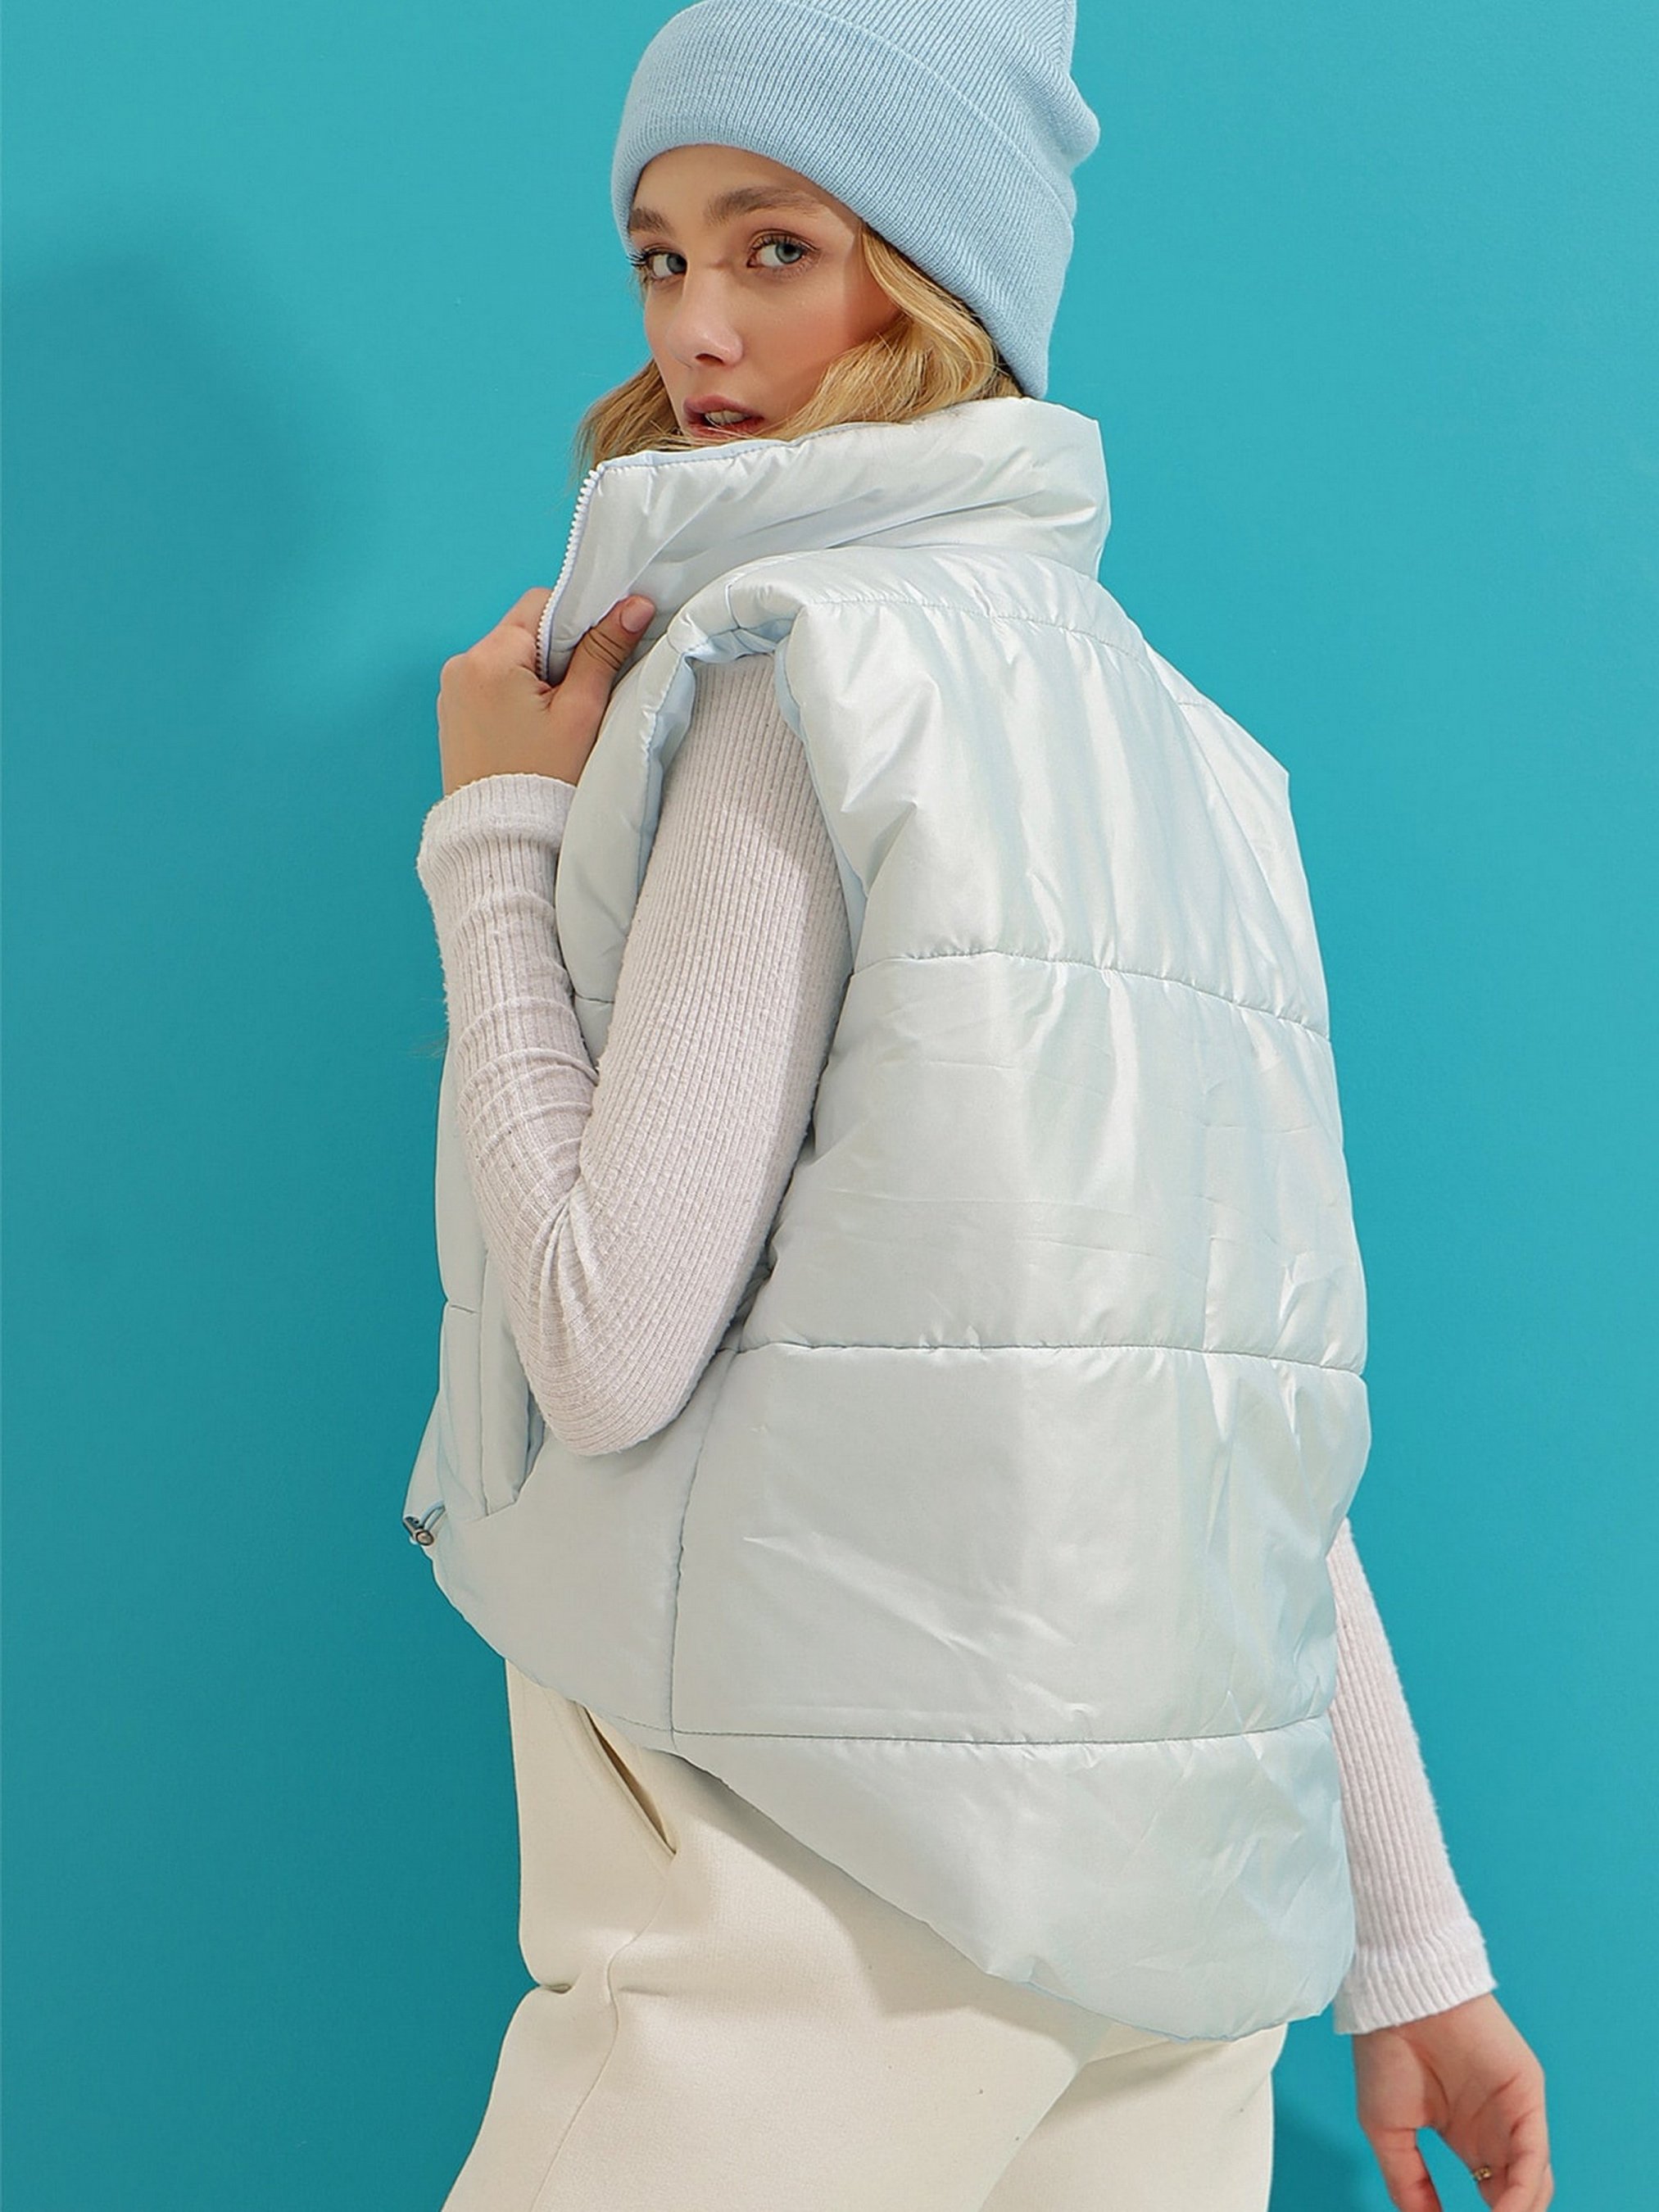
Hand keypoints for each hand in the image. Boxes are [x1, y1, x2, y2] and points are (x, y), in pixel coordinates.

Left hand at [436, 587, 655, 797]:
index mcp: (490, 659)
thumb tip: (634, 606)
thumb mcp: (581, 714)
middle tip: (581, 694)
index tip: (603, 650)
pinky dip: (518, 692)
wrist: (502, 841)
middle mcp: (461, 665)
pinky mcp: (454, 712)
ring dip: (540, 673)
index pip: (542, 604)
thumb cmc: (544, 782)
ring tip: (557, 717)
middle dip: (559, 651)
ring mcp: (452, 690)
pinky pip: (493, 683)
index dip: (580, 619)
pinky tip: (535, 727)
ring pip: (511, 656)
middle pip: (525, 629)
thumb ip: (604, 653)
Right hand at [1351, 1993, 1551, 2209]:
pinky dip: (1524, 2194)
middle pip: (1519, 2195)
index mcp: (1469, 2136)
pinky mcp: (1527, 2099)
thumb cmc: (1385, 2052)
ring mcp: (1515, 2115)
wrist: (1396, 2001)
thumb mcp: (1387, 2129)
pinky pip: (1534, 2158)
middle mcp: (1497, 2130)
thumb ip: (1408, 2181)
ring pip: (1534, 2183)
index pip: (1494, 2195)